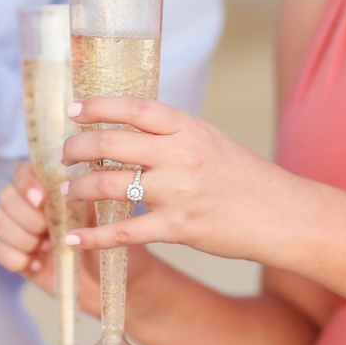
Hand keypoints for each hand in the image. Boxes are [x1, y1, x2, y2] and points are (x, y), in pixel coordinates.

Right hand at [0, 161, 104, 313]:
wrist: (117, 277)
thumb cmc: (113, 237)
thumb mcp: (104, 210)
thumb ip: (86, 191)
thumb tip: (71, 180)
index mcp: (52, 185)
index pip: (23, 171)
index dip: (26, 183)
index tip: (42, 200)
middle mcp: (33, 204)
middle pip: (6, 196)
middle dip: (27, 216)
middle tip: (49, 231)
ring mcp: (24, 230)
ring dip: (22, 236)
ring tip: (48, 248)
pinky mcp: (19, 256)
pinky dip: (18, 258)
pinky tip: (40, 264)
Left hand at [59, 97, 292, 262]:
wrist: (281, 214)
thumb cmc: (244, 176)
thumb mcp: (210, 139)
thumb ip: (172, 134)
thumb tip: (128, 129)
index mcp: (188, 127)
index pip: (134, 107)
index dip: (98, 105)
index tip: (73, 109)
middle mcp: (180, 154)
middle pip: (111, 143)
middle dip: (77, 148)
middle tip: (64, 156)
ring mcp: (178, 191)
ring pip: (109, 185)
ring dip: (79, 188)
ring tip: (68, 192)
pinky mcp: (178, 228)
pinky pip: (123, 231)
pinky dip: (93, 236)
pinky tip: (75, 239)